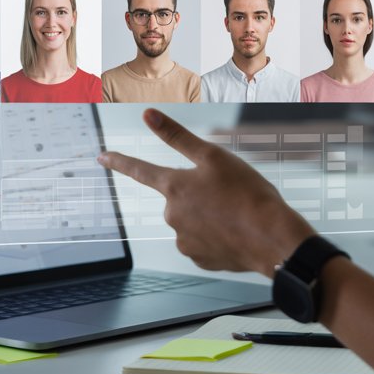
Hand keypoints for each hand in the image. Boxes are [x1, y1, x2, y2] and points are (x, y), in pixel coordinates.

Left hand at [98, 109, 315, 276]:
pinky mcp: (200, 259)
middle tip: (231, 191)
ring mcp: (185, 240)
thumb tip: (148, 115)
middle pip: (180, 197)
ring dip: (211, 214)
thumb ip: (177, 136)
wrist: (271, 239)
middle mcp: (173, 216)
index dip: (120, 161)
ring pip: (194, 220)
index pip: (140, 170)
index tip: (102, 157)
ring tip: (238, 212)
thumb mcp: (214, 157)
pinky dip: (218, 234)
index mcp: (175, 187)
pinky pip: (205, 241)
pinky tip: (237, 230)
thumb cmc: (248, 194)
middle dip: (199, 193)